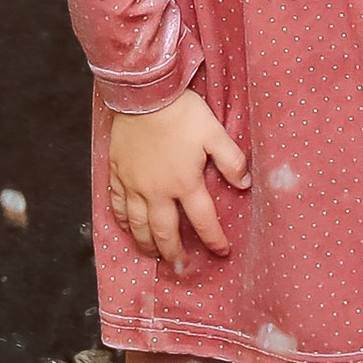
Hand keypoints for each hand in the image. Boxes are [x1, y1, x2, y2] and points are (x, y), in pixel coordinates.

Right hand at [106, 88, 247, 269]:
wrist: (143, 95)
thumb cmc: (181, 113)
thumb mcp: (214, 133)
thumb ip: (231, 160)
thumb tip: (244, 184)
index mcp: (185, 183)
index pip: (203, 220)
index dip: (214, 239)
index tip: (221, 251)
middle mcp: (158, 191)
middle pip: (165, 231)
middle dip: (174, 252)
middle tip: (179, 267)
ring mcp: (134, 184)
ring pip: (138, 224)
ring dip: (146, 243)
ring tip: (152, 255)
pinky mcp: (117, 173)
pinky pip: (117, 205)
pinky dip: (122, 220)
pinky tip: (126, 227)